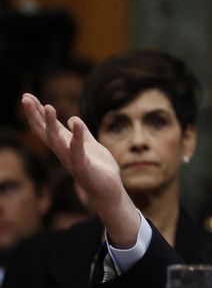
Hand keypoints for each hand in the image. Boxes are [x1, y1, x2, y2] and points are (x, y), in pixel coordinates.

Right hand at [21, 93, 140, 246]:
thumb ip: (82, 134)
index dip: (38, 112)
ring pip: (57, 140)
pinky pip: (78, 151)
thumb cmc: (99, 169)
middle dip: (35, 115)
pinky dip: (77, 137)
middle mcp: (64, 152)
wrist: (109, 191)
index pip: (47, 127)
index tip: (27, 96)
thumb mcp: (91, 146)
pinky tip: (75, 122)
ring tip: (48, 106)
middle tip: (25, 97)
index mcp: (65, 146)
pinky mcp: (83, 168)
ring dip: (52, 124)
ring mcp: (71, 160)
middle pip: (45, 132)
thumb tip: (72, 119)